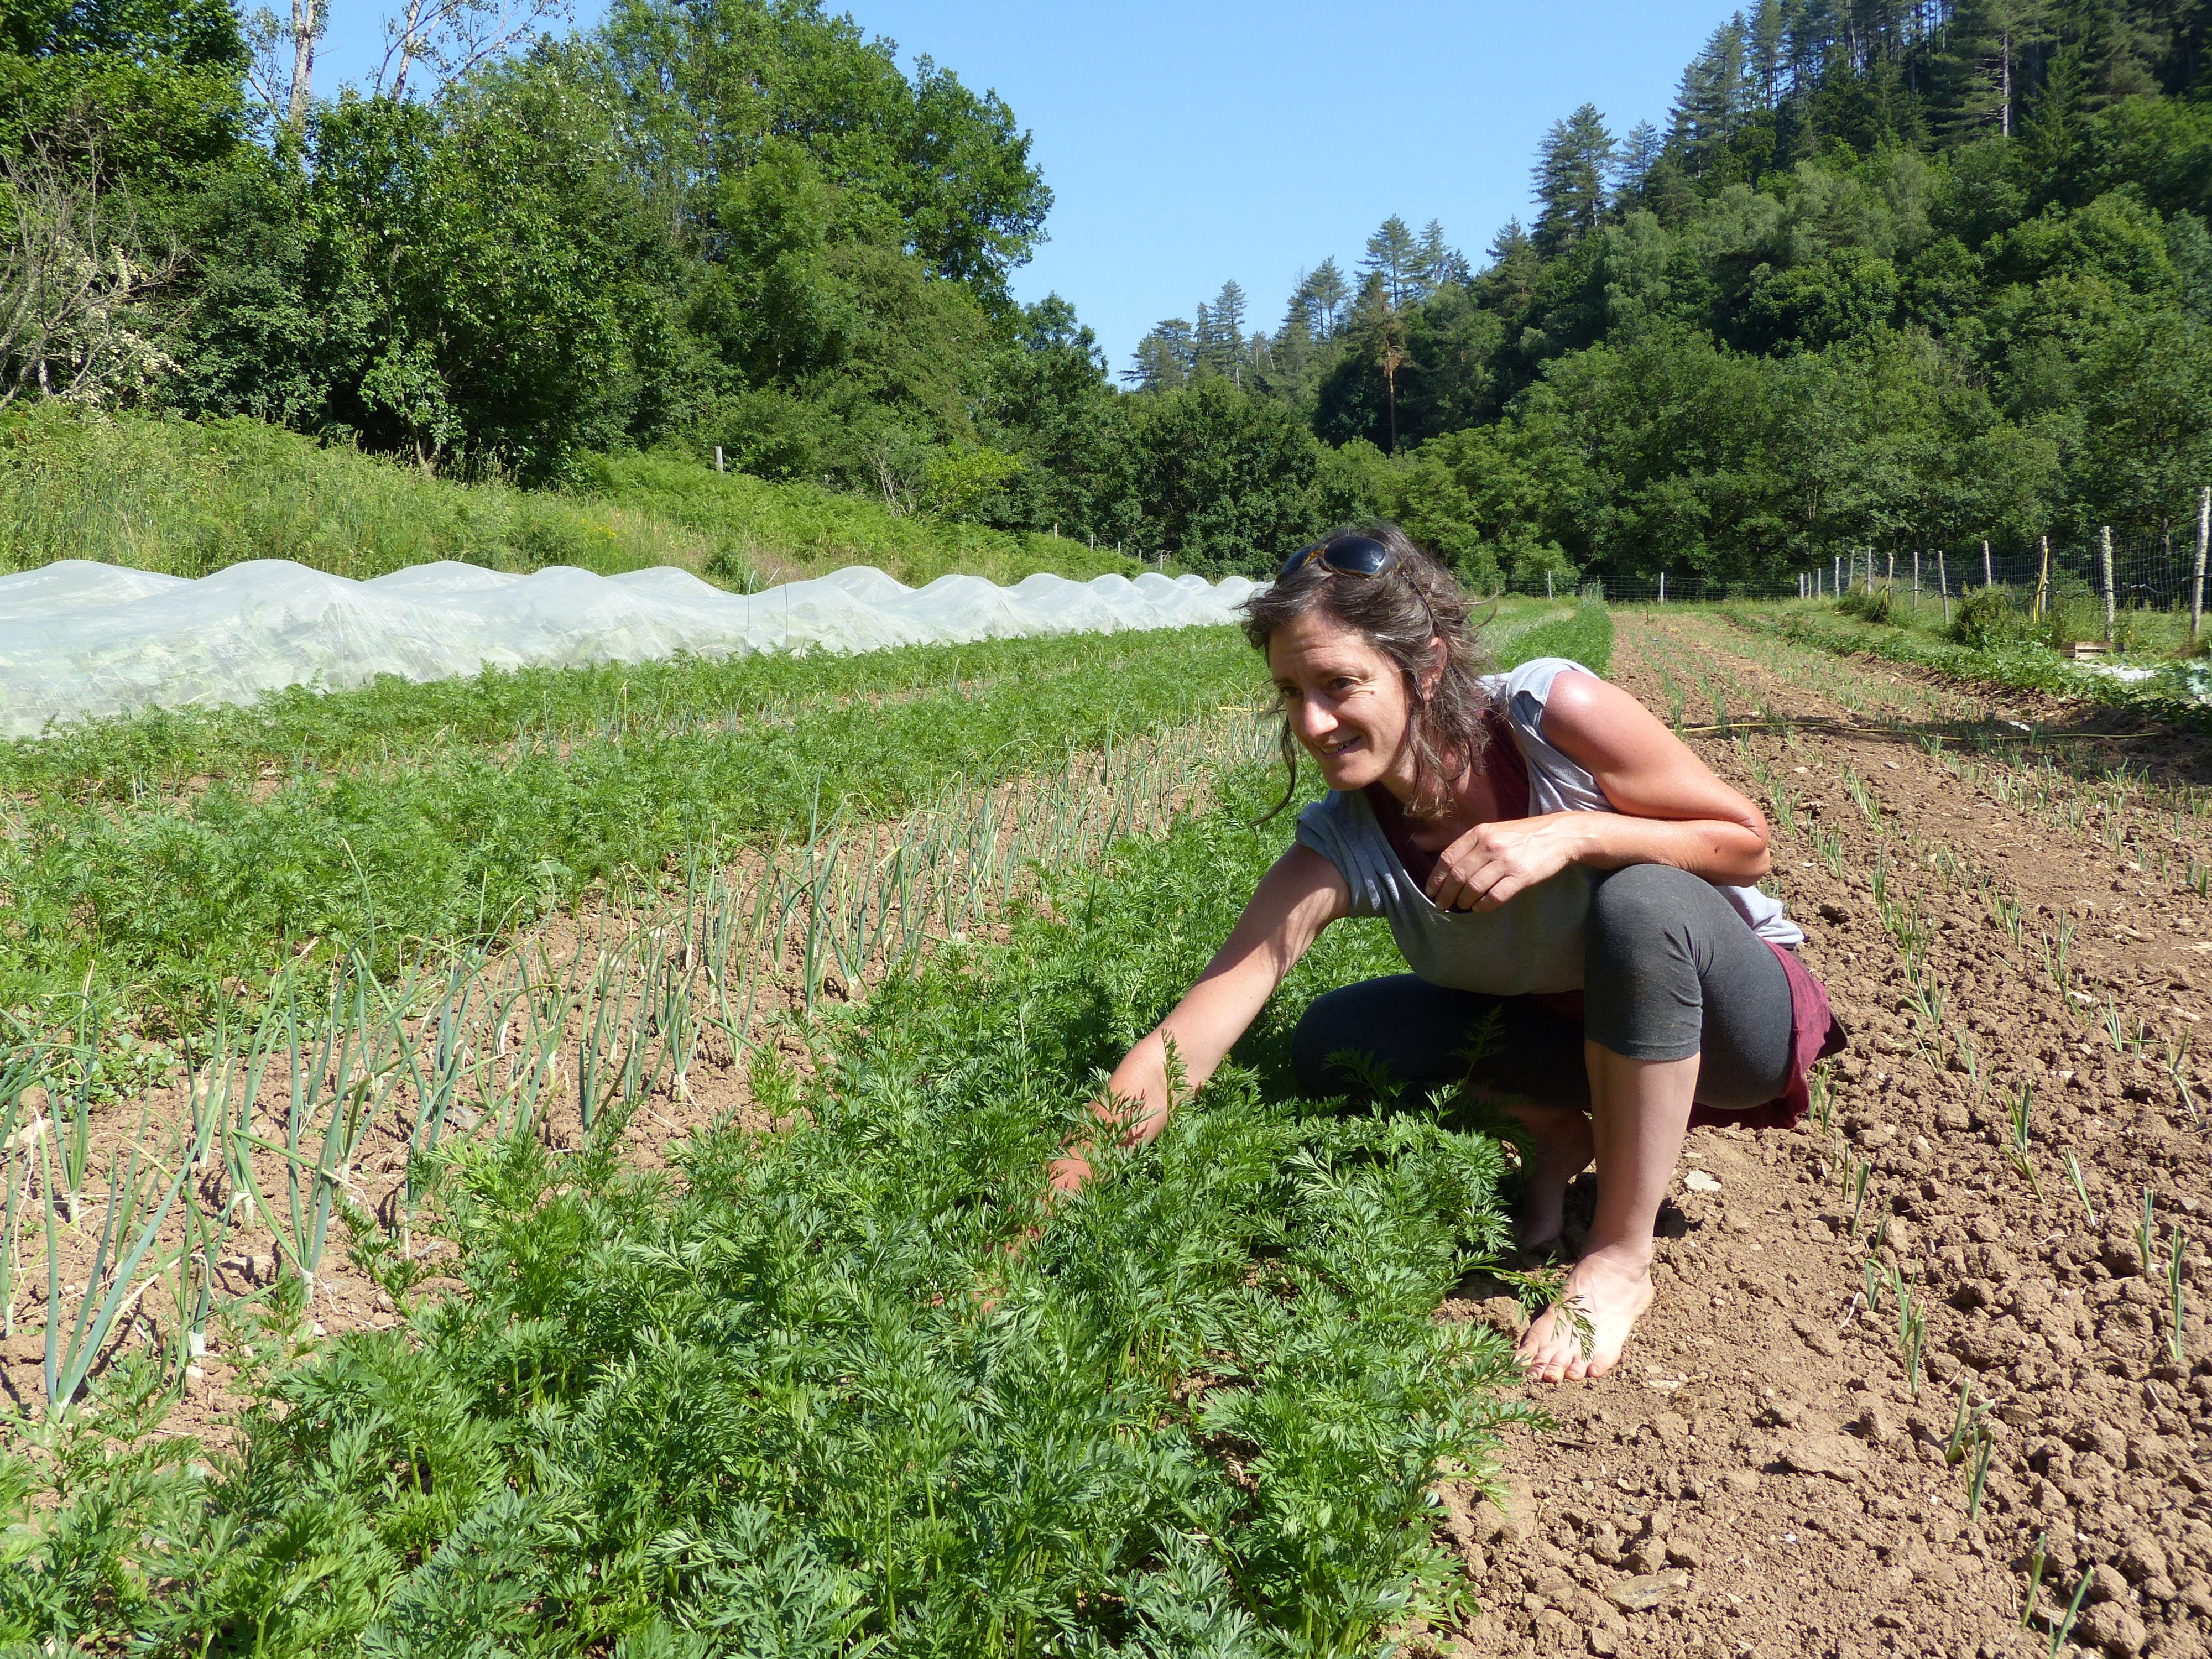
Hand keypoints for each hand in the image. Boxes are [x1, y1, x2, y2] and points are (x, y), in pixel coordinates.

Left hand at [1424, 815, 1583, 912]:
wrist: (1559, 835)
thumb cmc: (1523, 836)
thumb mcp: (1495, 831)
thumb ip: (1473, 846)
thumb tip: (1449, 869)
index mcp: (1479, 833)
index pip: (1448, 858)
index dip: (1436, 878)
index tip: (1431, 891)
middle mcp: (1490, 846)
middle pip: (1457, 876)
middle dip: (1445, 895)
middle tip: (1441, 906)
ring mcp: (1505, 861)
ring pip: (1473, 888)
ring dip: (1463, 901)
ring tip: (1461, 906)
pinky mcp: (1521, 876)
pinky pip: (1494, 897)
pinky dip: (1483, 906)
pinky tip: (1479, 907)